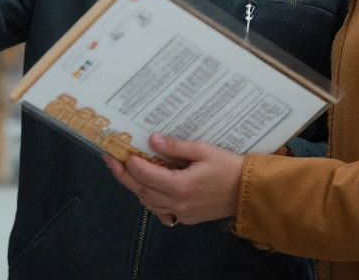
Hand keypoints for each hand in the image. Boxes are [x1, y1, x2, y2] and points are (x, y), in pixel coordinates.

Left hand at [103, 134, 243, 226]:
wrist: (248, 192)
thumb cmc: (228, 167)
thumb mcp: (203, 150)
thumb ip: (176, 147)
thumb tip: (152, 140)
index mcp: (180, 185)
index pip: (145, 173)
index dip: (131, 161)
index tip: (121, 149)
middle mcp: (177, 202)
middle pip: (141, 190)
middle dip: (123, 175)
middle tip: (110, 160)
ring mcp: (181, 213)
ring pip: (148, 202)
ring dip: (135, 187)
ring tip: (124, 171)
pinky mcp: (186, 218)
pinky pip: (161, 210)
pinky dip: (150, 199)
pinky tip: (146, 188)